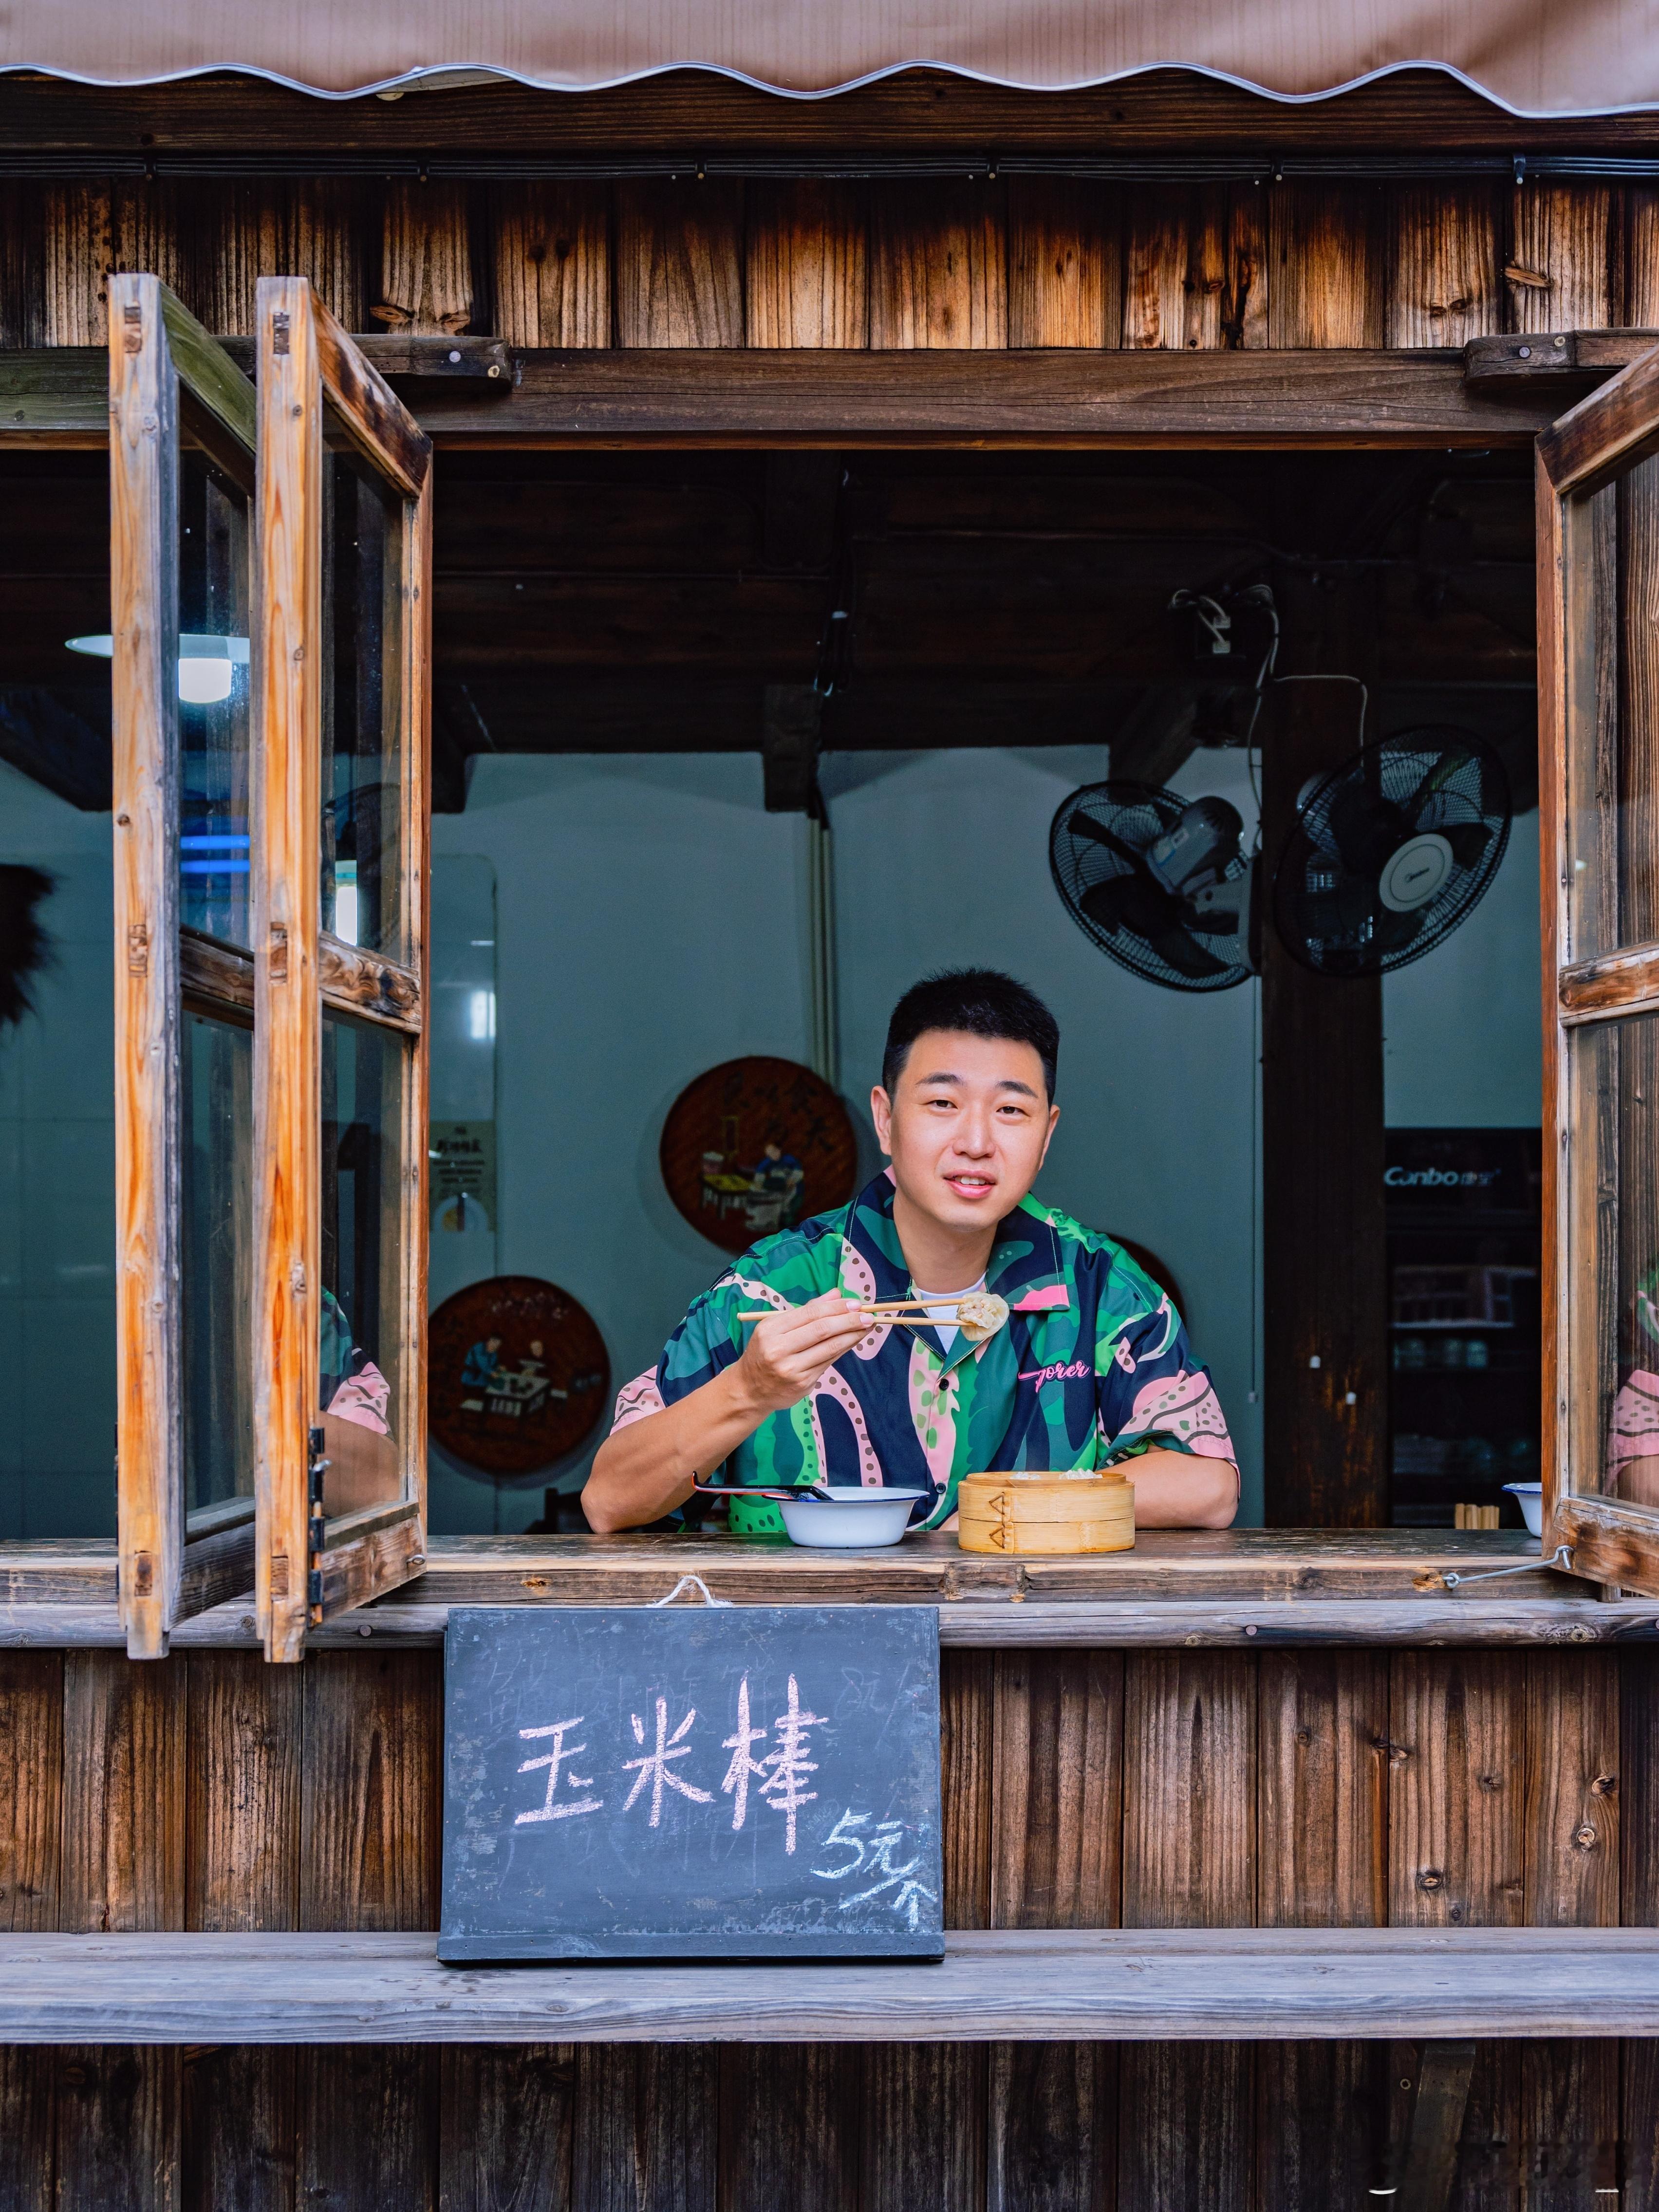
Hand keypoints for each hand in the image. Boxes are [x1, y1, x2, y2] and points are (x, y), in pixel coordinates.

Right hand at [735, 1290, 876, 1415]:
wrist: (750, 1389)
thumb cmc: (765, 1352)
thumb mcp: (776, 1327)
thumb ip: (806, 1310)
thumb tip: (836, 1294)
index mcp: (770, 1329)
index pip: (810, 1314)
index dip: (836, 1308)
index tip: (855, 1303)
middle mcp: (779, 1349)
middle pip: (822, 1330)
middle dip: (849, 1321)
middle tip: (868, 1315)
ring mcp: (791, 1369)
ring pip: (829, 1348)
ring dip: (852, 1336)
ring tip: (868, 1327)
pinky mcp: (802, 1383)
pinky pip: (829, 1362)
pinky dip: (844, 1349)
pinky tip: (854, 1341)